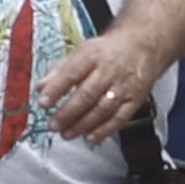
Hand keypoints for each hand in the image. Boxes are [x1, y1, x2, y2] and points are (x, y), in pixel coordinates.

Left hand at [40, 20, 173, 142]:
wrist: (143, 46)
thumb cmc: (108, 51)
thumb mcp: (82, 51)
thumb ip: (60, 70)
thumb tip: (41, 87)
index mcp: (93, 55)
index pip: (72, 72)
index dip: (57, 88)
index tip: (43, 102)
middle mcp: (110, 70)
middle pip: (87, 94)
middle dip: (68, 112)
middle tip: (53, 124)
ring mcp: (124, 87)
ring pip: (102, 109)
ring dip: (83, 124)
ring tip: (67, 133)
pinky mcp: (135, 100)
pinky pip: (119, 118)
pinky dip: (104, 130)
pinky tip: (90, 137)